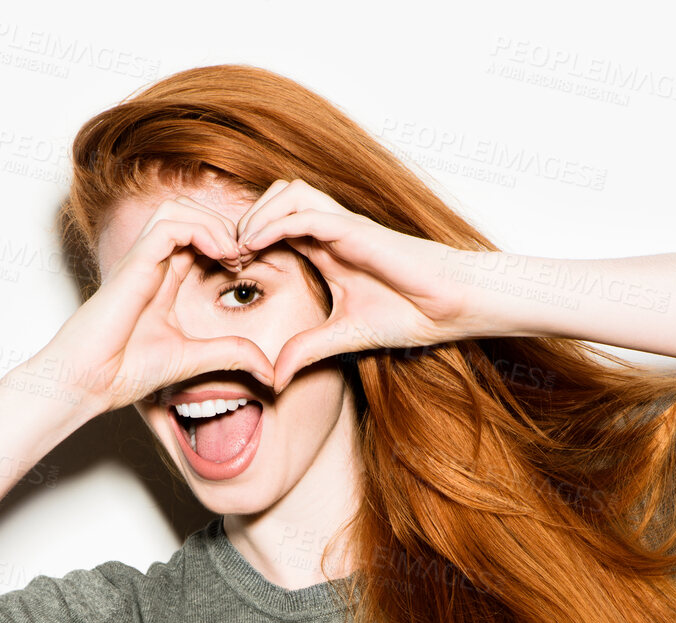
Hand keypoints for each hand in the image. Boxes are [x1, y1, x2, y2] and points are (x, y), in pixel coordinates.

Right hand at [40, 196, 274, 417]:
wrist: (88, 382)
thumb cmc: (125, 372)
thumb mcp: (194, 360)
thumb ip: (230, 356)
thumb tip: (270, 371)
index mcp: (164, 280)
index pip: (199, 239)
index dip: (230, 244)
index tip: (251, 268)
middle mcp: (152, 263)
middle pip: (191, 214)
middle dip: (226, 227)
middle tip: (248, 257)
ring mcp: (141, 260)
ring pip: (178, 209)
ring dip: (214, 223)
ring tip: (235, 254)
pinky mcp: (133, 263)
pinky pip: (169, 224)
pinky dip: (200, 230)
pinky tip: (222, 255)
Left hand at [231, 178, 480, 392]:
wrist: (452, 307)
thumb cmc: (411, 314)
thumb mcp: (345, 338)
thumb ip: (307, 350)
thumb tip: (274, 377)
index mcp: (327, 251)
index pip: (276, 229)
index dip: (247, 242)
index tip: (225, 271)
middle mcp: (331, 232)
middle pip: (276, 200)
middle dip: (245, 221)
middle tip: (224, 255)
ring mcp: (343, 226)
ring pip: (288, 192)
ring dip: (257, 214)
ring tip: (237, 247)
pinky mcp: (355, 229)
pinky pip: (305, 211)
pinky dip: (275, 221)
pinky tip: (255, 244)